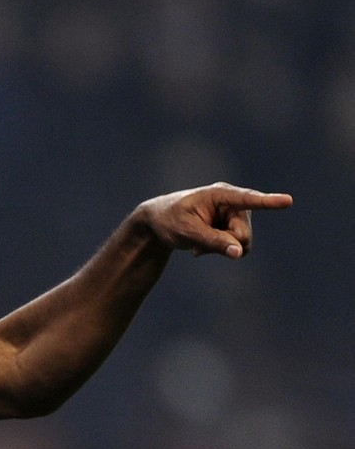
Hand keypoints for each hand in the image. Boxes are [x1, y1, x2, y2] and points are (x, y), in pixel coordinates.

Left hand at [137, 182, 292, 258]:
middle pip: (244, 233)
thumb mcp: (187, 232)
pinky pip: (237, 247)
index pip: (248, 199)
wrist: (159, 222)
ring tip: (198, 243)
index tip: (288, 201)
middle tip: (200, 244)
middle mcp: (233, 203)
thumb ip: (213, 242)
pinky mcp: (233, 226)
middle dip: (226, 244)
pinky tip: (201, 247)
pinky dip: (221, 250)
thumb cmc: (169, 220)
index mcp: (220, 195)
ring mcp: (235, 215)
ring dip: (222, 248)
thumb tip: (239, 253)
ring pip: (243, 242)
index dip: (268, 201)